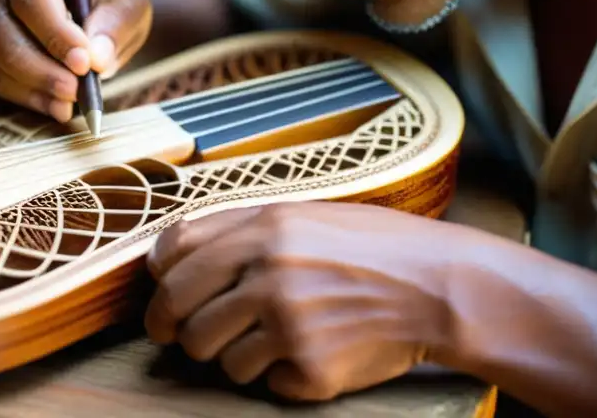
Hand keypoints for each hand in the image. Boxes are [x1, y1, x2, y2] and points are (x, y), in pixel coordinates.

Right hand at [0, 0, 152, 119]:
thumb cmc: (98, 1)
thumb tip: (96, 58)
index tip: (83, 64)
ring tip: (63, 106)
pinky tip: (39, 99)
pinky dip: (6, 95)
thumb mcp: (126, 4)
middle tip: (74, 95)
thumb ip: (118, 23)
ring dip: (25, 90)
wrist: (69, 10)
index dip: (55, 34)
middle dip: (39, 70)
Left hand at [144, 201, 479, 401]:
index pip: (173, 255)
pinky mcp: (310, 370)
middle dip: (176, 330)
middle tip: (184, 336)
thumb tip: (173, 253)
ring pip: (217, 357)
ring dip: (235, 354)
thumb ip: (239, 227)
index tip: (163, 298)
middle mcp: (267, 274)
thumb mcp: (303, 213)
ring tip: (274, 337)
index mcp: (263, 229)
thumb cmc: (371, 245)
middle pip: (181, 315)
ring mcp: (287, 325)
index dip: (159, 282)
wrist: (437, 287)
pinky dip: (279, 375)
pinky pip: (264, 383)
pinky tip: (312, 351)